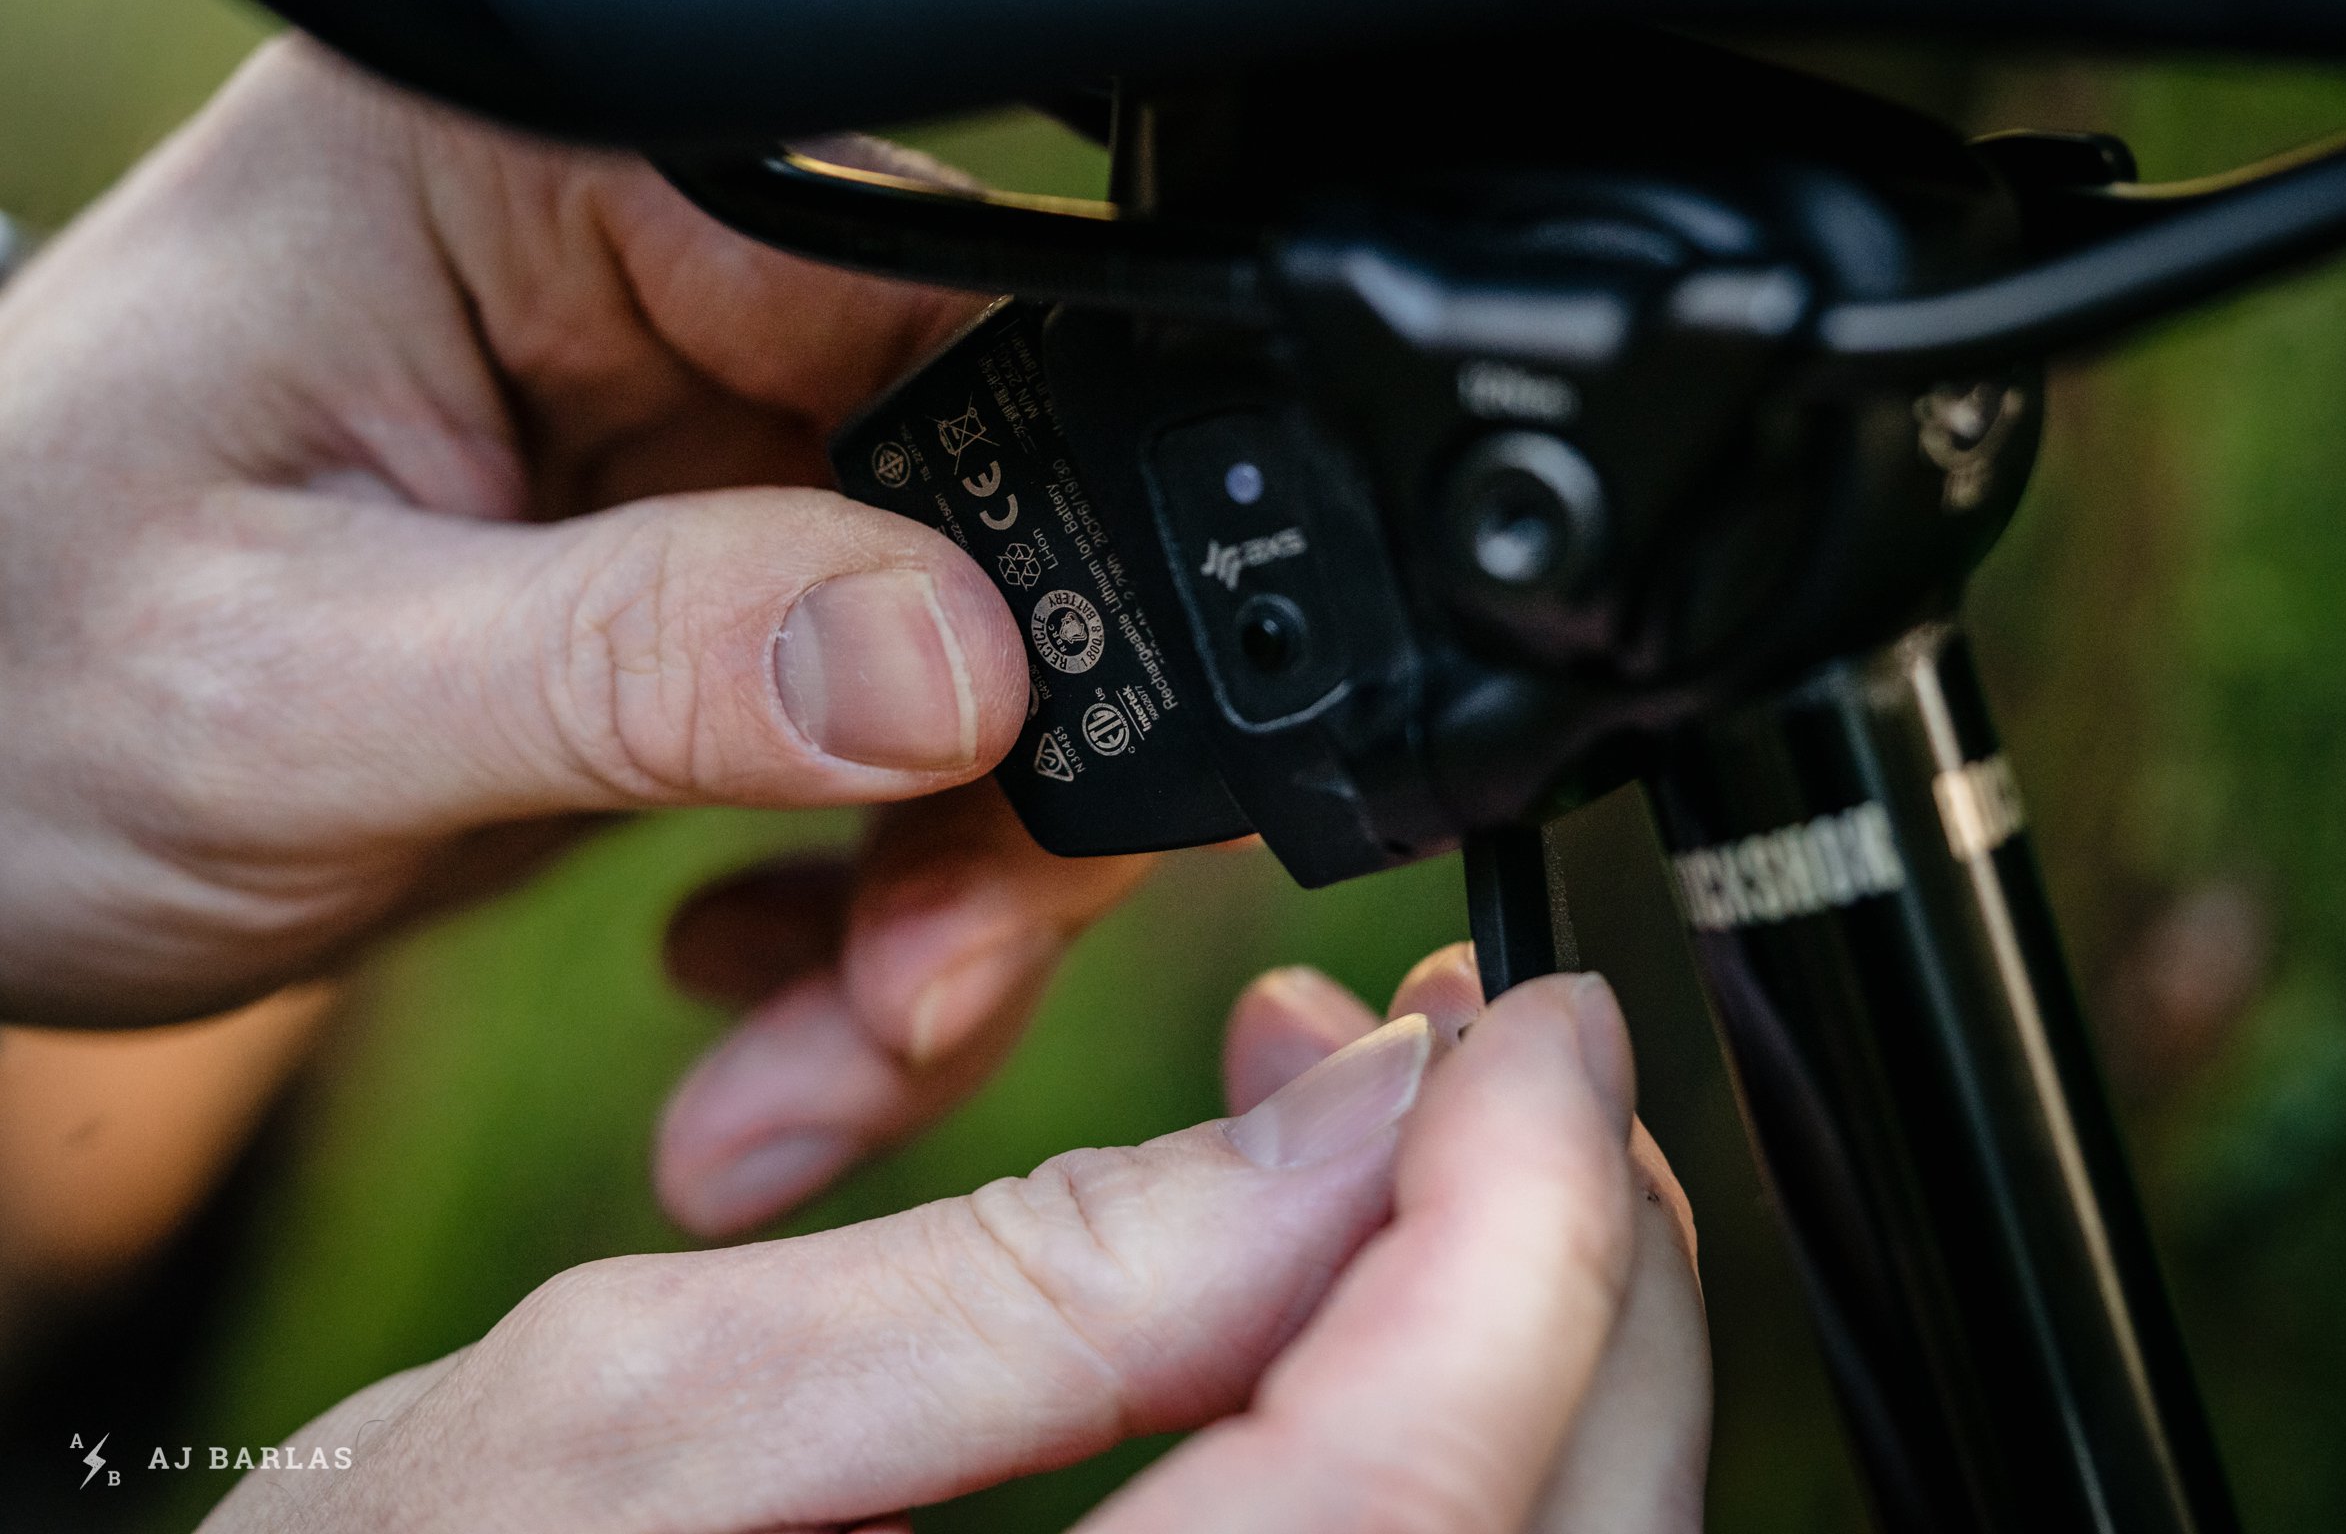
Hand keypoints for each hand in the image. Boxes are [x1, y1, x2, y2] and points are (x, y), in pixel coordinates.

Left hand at [0, 40, 1147, 1223]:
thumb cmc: (9, 683)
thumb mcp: (300, 693)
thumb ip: (638, 663)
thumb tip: (969, 668)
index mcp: (557, 190)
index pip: (937, 315)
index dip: (1037, 559)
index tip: (1003, 793)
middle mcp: (663, 280)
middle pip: (1011, 502)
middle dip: (1001, 786)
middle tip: (916, 993)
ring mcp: (702, 434)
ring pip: (991, 650)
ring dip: (948, 888)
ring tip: (818, 1062)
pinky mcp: (720, 579)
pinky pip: (910, 731)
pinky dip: (877, 897)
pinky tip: (757, 981)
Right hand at [199, 951, 1709, 1533]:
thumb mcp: (627, 1421)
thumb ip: (1020, 1283)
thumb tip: (1345, 1119)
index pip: (1425, 1481)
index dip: (1534, 1216)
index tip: (1530, 1014)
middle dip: (1567, 1263)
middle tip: (1483, 1054)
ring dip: (1507, 1323)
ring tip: (1370, 1127)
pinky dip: (1431, 1410)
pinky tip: (1317, 1283)